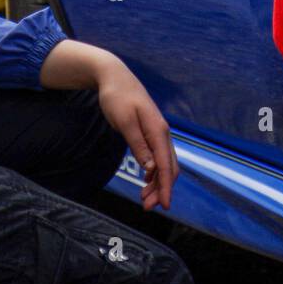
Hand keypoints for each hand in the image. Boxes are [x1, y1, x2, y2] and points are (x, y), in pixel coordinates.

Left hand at [95, 57, 178, 210]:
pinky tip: (146, 180)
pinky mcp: (150, 132)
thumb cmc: (117, 97)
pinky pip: (157, 156)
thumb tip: (151, 168)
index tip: (164, 206)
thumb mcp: (124, 122)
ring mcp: (157, 132)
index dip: (165, 187)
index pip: (165, 165)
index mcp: (157, 130)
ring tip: (144, 199)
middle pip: (168, 167)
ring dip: (157, 182)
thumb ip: (138, 145)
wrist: (114, 76)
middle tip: (147, 207)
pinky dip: (153, 171)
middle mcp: (162, 133)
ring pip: (164, 163)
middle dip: (161, 189)